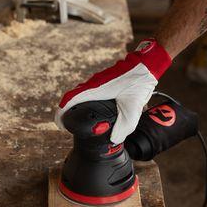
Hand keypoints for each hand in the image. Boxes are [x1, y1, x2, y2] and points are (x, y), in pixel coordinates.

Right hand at [55, 38, 170, 143]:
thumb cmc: (137, 83)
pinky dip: (87, 103)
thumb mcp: (132, 110)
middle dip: (68, 112)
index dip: (61, 113)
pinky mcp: (105, 83)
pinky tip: (96, 113)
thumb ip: (123, 127)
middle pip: (72, 98)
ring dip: (77, 107)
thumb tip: (114, 140)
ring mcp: (98, 82)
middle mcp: (93, 85)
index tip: (60, 124)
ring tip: (80, 121)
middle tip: (69, 126)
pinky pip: (90, 94)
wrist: (146, 66)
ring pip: (82, 95)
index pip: (70, 100)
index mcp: (94, 90)